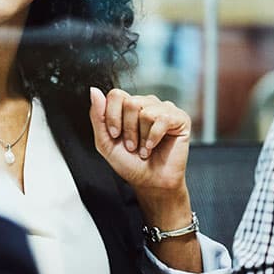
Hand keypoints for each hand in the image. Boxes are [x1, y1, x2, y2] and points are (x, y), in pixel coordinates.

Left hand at [89, 87, 201, 272]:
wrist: (149, 183)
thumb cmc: (130, 163)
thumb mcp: (105, 142)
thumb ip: (97, 116)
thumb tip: (93, 90)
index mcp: (129, 106)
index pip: (116, 94)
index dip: (113, 116)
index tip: (115, 135)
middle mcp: (147, 104)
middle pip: (130, 102)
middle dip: (128, 129)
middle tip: (132, 146)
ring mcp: (164, 109)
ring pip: (146, 111)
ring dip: (141, 136)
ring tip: (144, 149)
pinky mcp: (180, 119)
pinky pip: (163, 118)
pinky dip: (154, 137)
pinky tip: (153, 147)